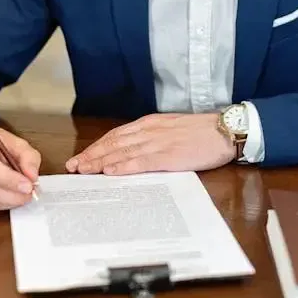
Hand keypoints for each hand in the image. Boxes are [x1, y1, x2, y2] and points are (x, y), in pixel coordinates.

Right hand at [0, 128, 40, 211]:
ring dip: (9, 201)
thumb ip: (27, 156)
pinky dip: (0, 204)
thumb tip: (33, 176)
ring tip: (22, 194)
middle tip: (30, 193)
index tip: (28, 186)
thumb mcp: (13, 140)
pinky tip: (8, 196)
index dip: (11, 181)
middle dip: (15, 195)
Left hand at [65, 113, 234, 175]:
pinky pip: (141, 162)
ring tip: (83, 170)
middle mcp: (150, 131)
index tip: (81, 157)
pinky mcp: (168, 156)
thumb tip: (134, 151)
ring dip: (100, 162)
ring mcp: (158, 143)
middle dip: (91, 155)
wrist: (224, 130)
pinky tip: (110, 172)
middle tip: (73, 167)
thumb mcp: (173, 129)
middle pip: (114, 143)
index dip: (97, 147)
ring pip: (122, 152)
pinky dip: (123, 167)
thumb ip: (153, 137)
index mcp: (151, 124)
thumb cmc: (201, 132)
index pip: (116, 135)